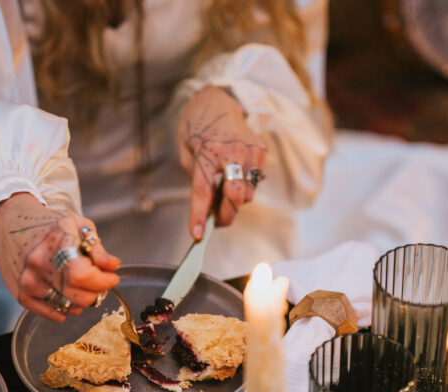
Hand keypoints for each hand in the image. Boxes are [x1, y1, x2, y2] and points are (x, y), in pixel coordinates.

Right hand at [0, 193, 119, 321]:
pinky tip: (66, 293)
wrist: (8, 224)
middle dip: (97, 292)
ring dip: (81, 301)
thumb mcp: (77, 224)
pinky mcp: (21, 295)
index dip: (103, 281)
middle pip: (79, 296)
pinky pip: (53, 314)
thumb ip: (96, 248)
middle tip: (97, 282)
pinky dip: (66, 309)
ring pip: (68, 308)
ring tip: (79, 286)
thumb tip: (112, 266)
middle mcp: (39, 264)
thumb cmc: (47, 224)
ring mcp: (28, 282)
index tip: (111, 277)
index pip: (83, 275)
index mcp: (56, 242)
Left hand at [177, 86, 266, 239]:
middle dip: (226, 215)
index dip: (199, 215)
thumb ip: (196, 179)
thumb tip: (209, 208)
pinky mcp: (261, 151)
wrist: (216, 101)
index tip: (197, 235)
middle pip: (235, 196)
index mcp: (207, 151)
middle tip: (216, 222)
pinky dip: (245, 187)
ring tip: (223, 191)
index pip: (202, 190)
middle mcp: (231, 150)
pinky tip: (234, 176)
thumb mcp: (186, 152)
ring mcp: (250, 150)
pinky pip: (255, 182)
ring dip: (235, 201)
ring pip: (248, 193)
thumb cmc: (196, 129)